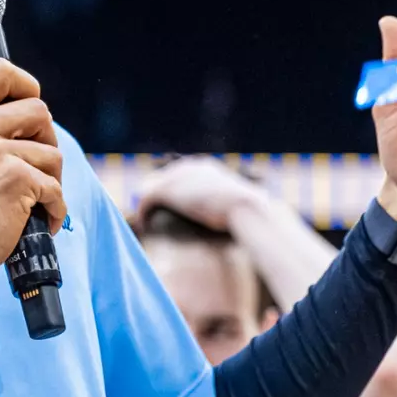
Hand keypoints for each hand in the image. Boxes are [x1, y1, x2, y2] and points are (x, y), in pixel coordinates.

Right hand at [0, 59, 66, 300]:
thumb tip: (19, 119)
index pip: (0, 71)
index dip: (25, 85)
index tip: (29, 110)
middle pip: (38, 110)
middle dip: (46, 140)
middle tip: (36, 167)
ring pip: (52, 152)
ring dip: (52, 179)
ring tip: (35, 200)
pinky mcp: (16, 180)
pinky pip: (55, 188)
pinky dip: (54, 208)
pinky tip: (40, 221)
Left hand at [135, 158, 269, 233]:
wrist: (248, 210)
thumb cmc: (254, 215)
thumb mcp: (249, 210)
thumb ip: (241, 211)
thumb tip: (252, 219)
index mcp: (206, 168)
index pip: (179, 177)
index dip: (172, 195)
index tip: (168, 213)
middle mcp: (189, 167)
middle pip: (162, 180)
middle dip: (157, 199)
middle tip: (153, 220)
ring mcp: (177, 177)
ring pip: (151, 190)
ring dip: (147, 207)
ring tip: (147, 225)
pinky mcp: (167, 190)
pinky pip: (146, 200)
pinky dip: (142, 214)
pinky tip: (145, 228)